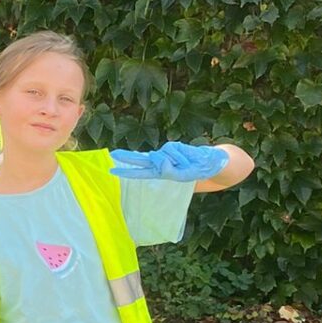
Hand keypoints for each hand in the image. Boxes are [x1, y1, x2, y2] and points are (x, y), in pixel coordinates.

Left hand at [108, 141, 228, 182]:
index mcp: (159, 172)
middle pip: (141, 159)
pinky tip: (187, 157)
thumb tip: (158, 160)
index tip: (112, 171)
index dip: (126, 171)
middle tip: (113, 154)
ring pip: (162, 155)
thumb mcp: (181, 176)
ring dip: (174, 160)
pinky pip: (172, 150)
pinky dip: (179, 155)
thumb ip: (169, 171)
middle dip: (128, 157)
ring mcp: (165, 153)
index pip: (140, 172)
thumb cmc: (194, 171)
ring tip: (185, 164)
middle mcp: (160, 162)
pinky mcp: (172, 146)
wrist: (209, 162)